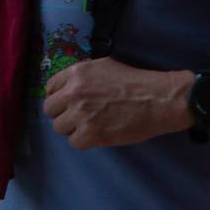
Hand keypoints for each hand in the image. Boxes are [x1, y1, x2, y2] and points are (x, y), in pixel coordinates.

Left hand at [42, 59, 188, 148]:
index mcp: (77, 73)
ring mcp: (80, 114)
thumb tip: (70, 87)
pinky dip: (85, 141)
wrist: (159, 100)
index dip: (60, 97)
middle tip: (80, 116)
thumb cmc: (137, 82)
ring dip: (73, 128)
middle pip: (50, 109)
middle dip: (63, 113)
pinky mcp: (90, 133)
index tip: (69, 103)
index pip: (50, 88)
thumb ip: (84, 76)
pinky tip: (99, 134)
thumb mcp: (106, 67)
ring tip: (92, 126)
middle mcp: (74, 92)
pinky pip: (74, 142)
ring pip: (59, 127)